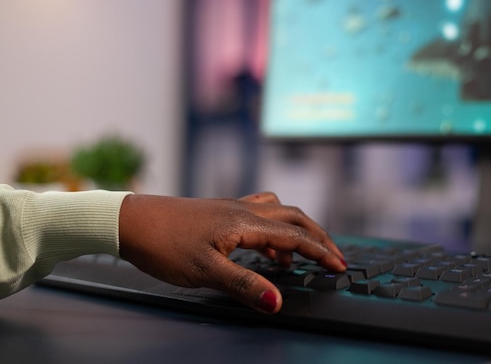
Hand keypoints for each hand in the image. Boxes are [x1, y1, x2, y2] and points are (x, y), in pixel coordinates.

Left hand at [118, 192, 345, 313]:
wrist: (130, 220)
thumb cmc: (163, 243)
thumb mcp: (205, 271)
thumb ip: (244, 285)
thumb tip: (277, 301)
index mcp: (245, 222)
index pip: (294, 236)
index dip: (320, 251)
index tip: (339, 265)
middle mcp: (243, 210)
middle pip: (293, 218)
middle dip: (317, 236)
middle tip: (333, 256)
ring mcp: (232, 208)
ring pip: (278, 213)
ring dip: (296, 230)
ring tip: (301, 255)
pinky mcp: (220, 212)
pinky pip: (258, 215)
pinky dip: (273, 229)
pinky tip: (264, 248)